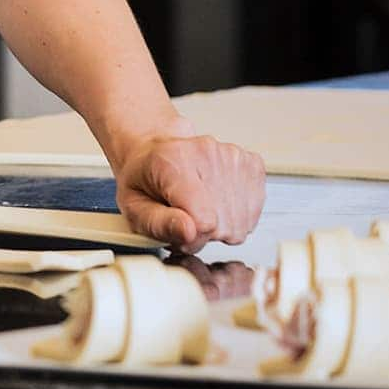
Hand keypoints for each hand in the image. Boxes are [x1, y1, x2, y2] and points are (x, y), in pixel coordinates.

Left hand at [111, 119, 264, 252]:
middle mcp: (205, 154)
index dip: (192, 238)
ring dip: (221, 226)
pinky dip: (236, 215)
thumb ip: (159, 224)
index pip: (204, 220)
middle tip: (184, 216)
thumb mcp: (134, 207)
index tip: (179, 229)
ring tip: (198, 208)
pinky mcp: (252, 163)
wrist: (157, 151)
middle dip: (203, 234)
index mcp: (170, 162)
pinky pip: (254, 213)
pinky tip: (216, 201)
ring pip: (241, 224)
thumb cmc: (144, 179)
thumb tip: (188, 233)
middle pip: (223, 226)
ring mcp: (232, 157)